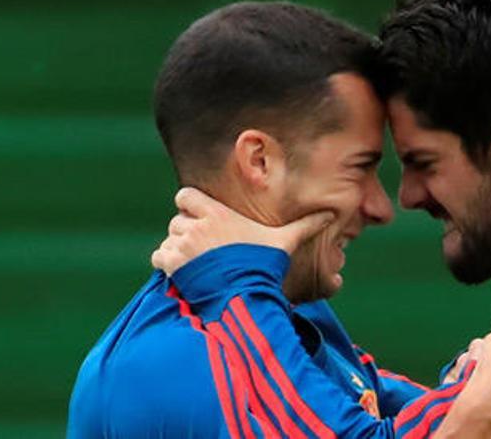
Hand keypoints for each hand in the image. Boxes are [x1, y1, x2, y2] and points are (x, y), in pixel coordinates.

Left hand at [151, 187, 334, 275]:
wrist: (244, 293)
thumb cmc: (263, 264)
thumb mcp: (284, 241)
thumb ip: (303, 226)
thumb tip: (330, 214)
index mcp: (217, 214)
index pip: (185, 196)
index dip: (190, 205)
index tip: (201, 218)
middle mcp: (196, 226)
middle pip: (176, 220)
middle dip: (186, 231)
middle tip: (203, 248)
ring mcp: (183, 246)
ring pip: (168, 240)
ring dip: (177, 250)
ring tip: (196, 263)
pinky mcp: (173, 265)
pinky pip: (160, 258)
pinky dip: (168, 265)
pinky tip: (185, 274)